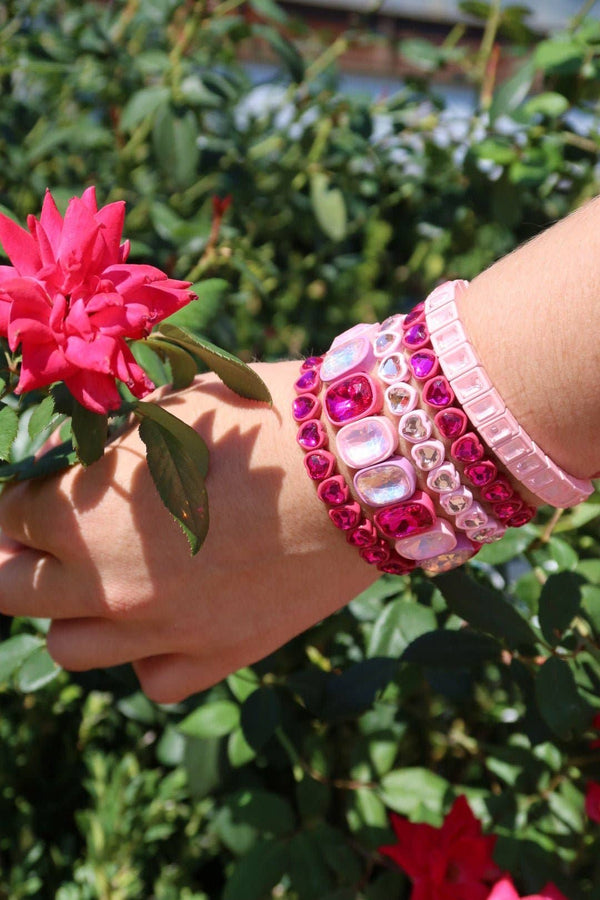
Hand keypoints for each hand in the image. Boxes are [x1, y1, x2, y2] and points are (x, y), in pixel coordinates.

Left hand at [0, 362, 377, 701]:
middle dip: (14, 556)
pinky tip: (167, 615)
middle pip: (11, 589)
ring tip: (104, 576)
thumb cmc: (266, 420)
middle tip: (40, 535)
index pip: (6, 516)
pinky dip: (145, 651)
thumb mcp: (172, 412)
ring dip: (72, 610)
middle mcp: (108, 583)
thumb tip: (78, 465)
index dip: (15, 498)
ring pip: (68, 648)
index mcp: (85, 513)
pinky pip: (151, 678)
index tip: (32, 489)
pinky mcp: (221, 655)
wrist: (362, 469)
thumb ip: (110, 449)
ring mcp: (164, 630)